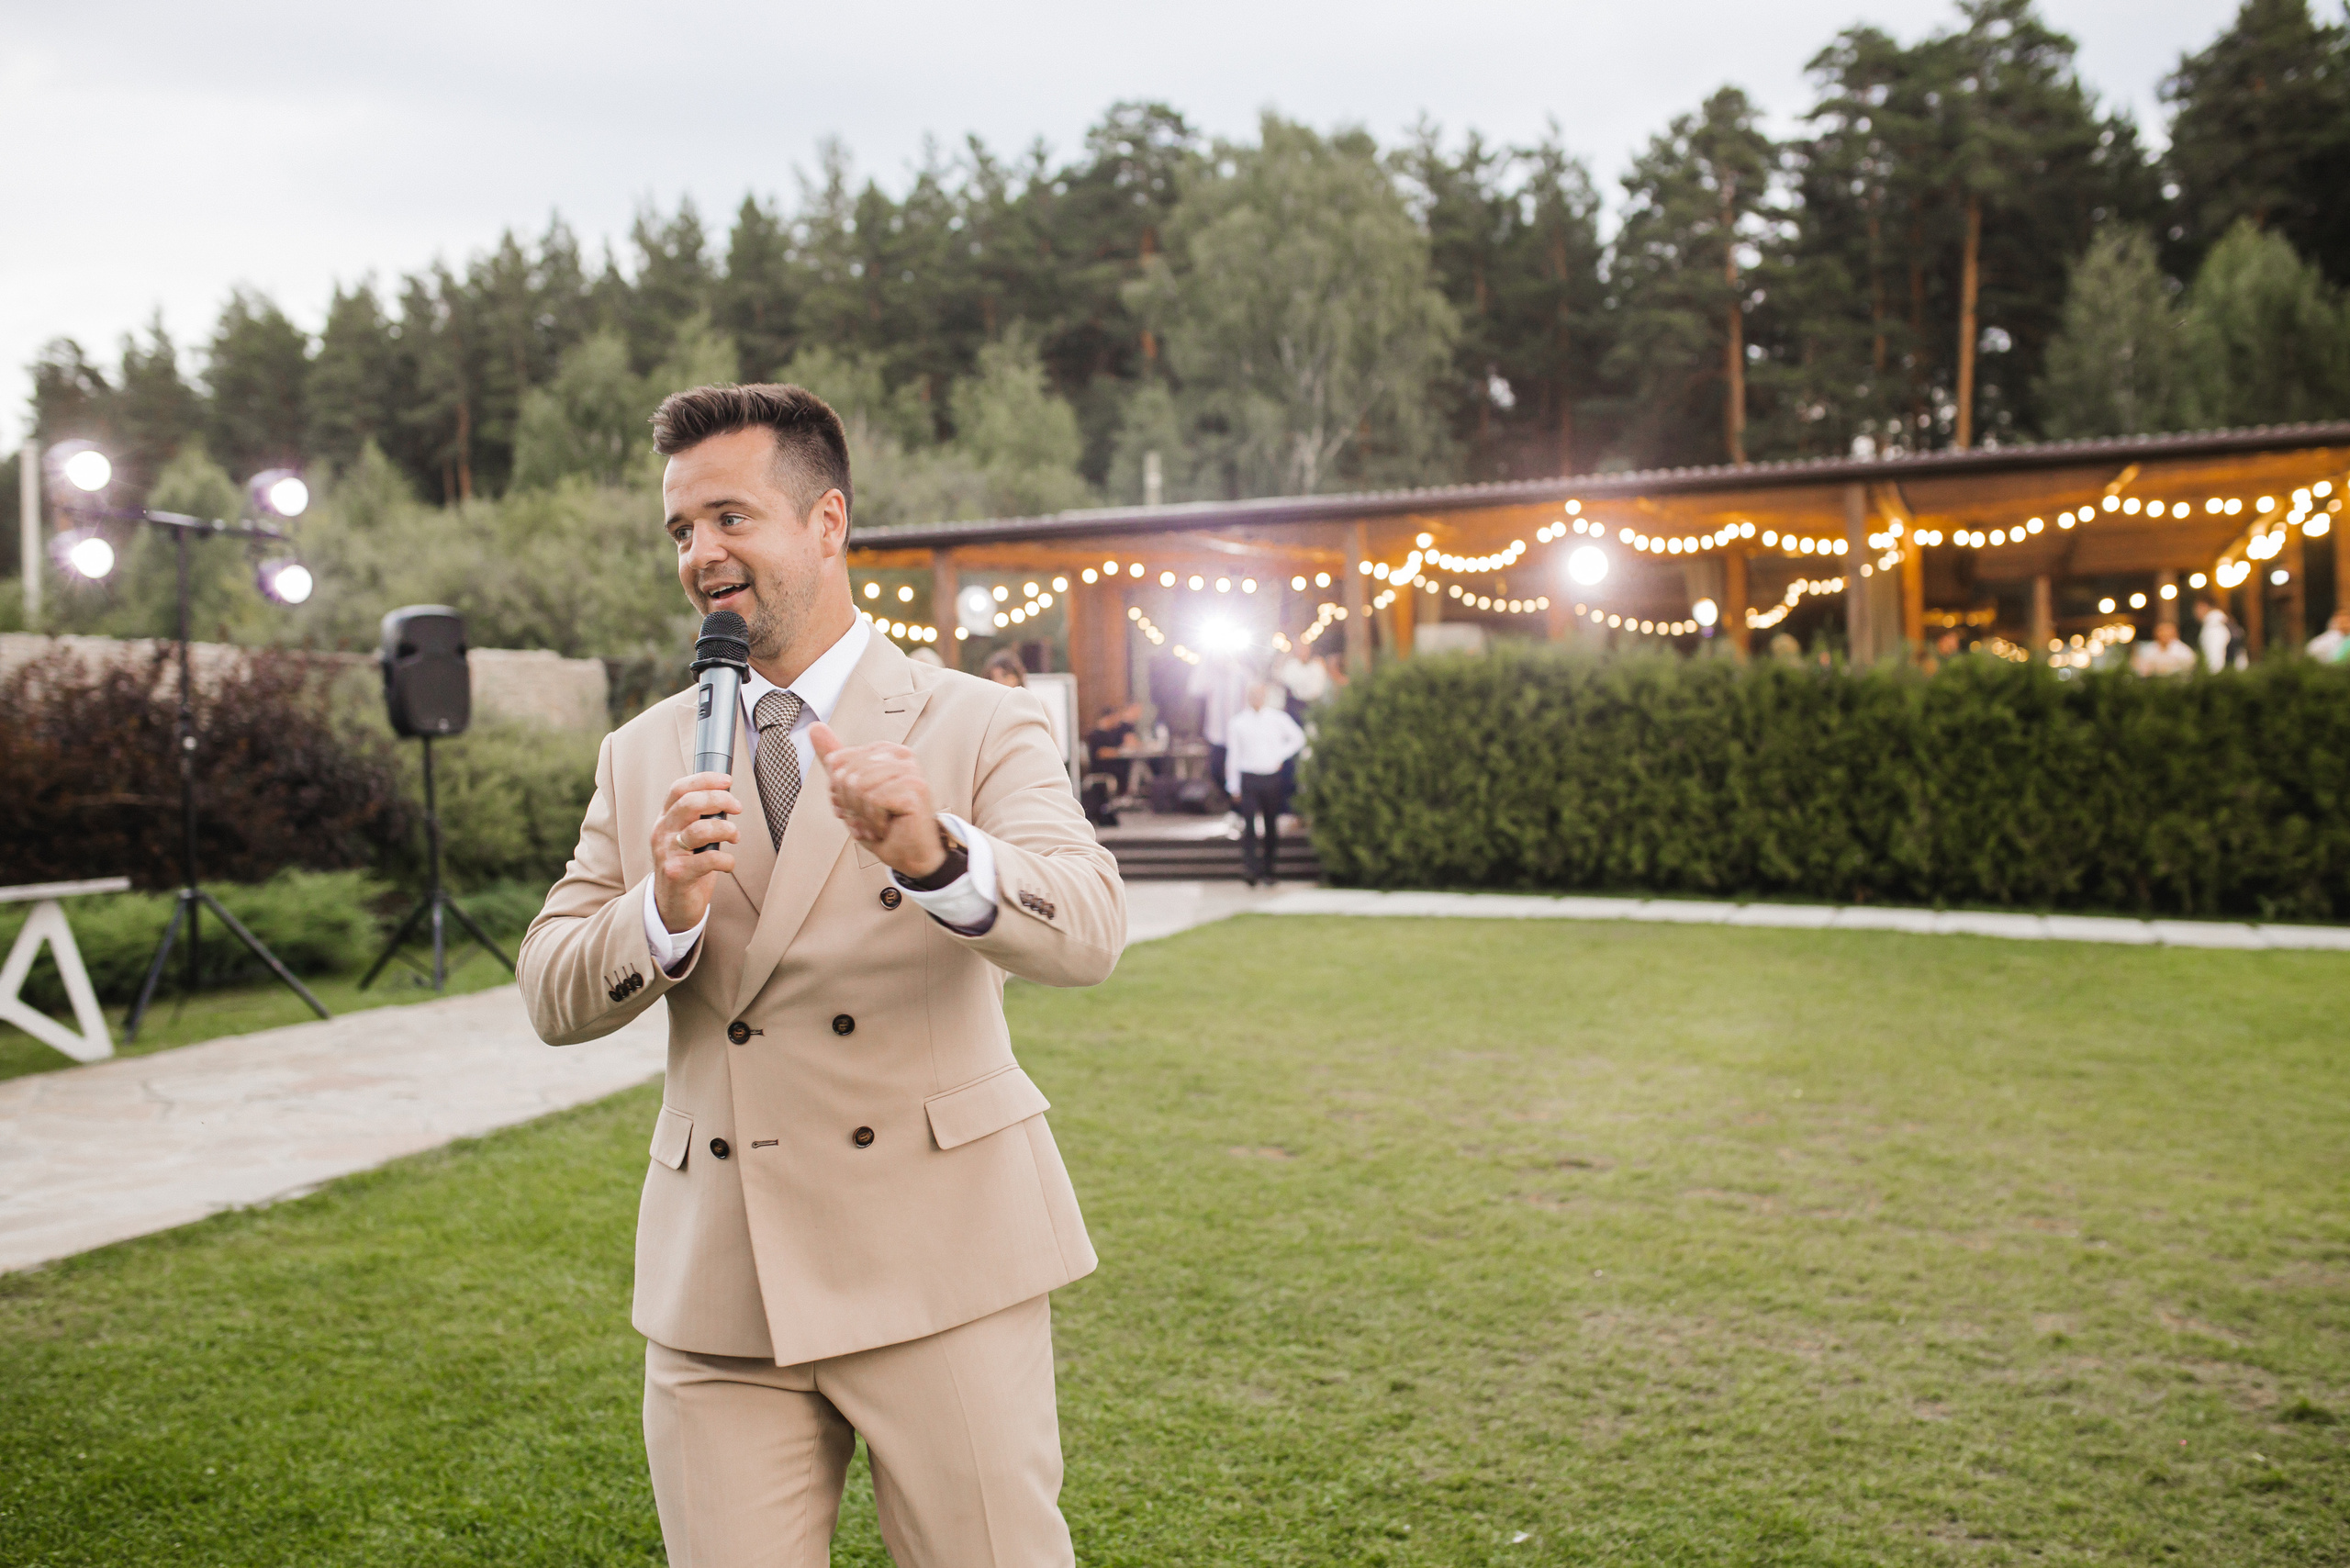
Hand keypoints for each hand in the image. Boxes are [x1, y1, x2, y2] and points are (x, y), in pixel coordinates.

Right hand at [652, 771, 743, 932]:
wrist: (672, 905)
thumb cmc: (687, 867)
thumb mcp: (686, 838)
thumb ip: (699, 818)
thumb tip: (728, 798)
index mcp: (665, 819)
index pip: (679, 789)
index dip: (704, 780)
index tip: (727, 781)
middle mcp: (662, 832)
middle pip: (690, 803)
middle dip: (720, 800)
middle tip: (738, 808)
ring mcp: (667, 853)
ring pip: (700, 829)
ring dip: (727, 829)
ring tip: (735, 836)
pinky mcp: (677, 874)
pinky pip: (708, 859)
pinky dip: (727, 860)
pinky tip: (729, 864)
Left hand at [807, 722, 945, 879]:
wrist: (911, 855)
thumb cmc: (885, 824)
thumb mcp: (852, 791)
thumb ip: (835, 759)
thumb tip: (815, 727)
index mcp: (885, 750)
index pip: (838, 762)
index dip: (839, 791)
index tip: (856, 806)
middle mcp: (901, 755)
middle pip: (847, 775)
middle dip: (850, 806)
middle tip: (868, 819)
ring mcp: (910, 771)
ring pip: (859, 787)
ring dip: (862, 816)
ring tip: (877, 824)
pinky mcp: (915, 789)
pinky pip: (874, 801)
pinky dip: (874, 822)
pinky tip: (886, 827)